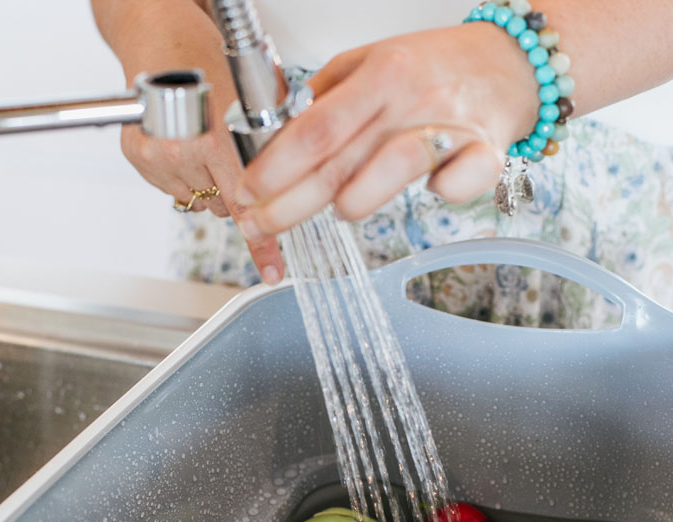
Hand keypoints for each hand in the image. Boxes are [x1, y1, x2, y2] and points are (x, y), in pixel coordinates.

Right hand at [117, 21, 283, 283]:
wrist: (156, 34)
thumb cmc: (204, 54)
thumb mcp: (256, 93)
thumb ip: (277, 142)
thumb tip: (298, 179)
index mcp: (213, 136)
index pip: (244, 203)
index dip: (261, 240)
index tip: (271, 268)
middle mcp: (179, 149)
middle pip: (224, 203)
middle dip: (237, 188)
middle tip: (232, 151)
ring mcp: (154, 156)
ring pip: (202, 199)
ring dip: (212, 180)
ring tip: (206, 138)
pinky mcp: (137, 158)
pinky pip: (177, 188)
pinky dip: (188, 174)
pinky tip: (187, 142)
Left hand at [236, 23, 538, 235]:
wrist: (509, 62)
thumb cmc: (432, 68)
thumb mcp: (370, 63)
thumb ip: (326, 98)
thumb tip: (279, 138)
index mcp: (379, 75)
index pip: (315, 128)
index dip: (276, 166)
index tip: (247, 191)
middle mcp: (411, 100)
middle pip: (340, 160)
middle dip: (290, 203)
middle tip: (259, 226)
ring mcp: (450, 127)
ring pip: (393, 169)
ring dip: (355, 201)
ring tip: (338, 211)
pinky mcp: (485, 153)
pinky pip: (458, 182)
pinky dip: (442, 193)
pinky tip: (429, 193)